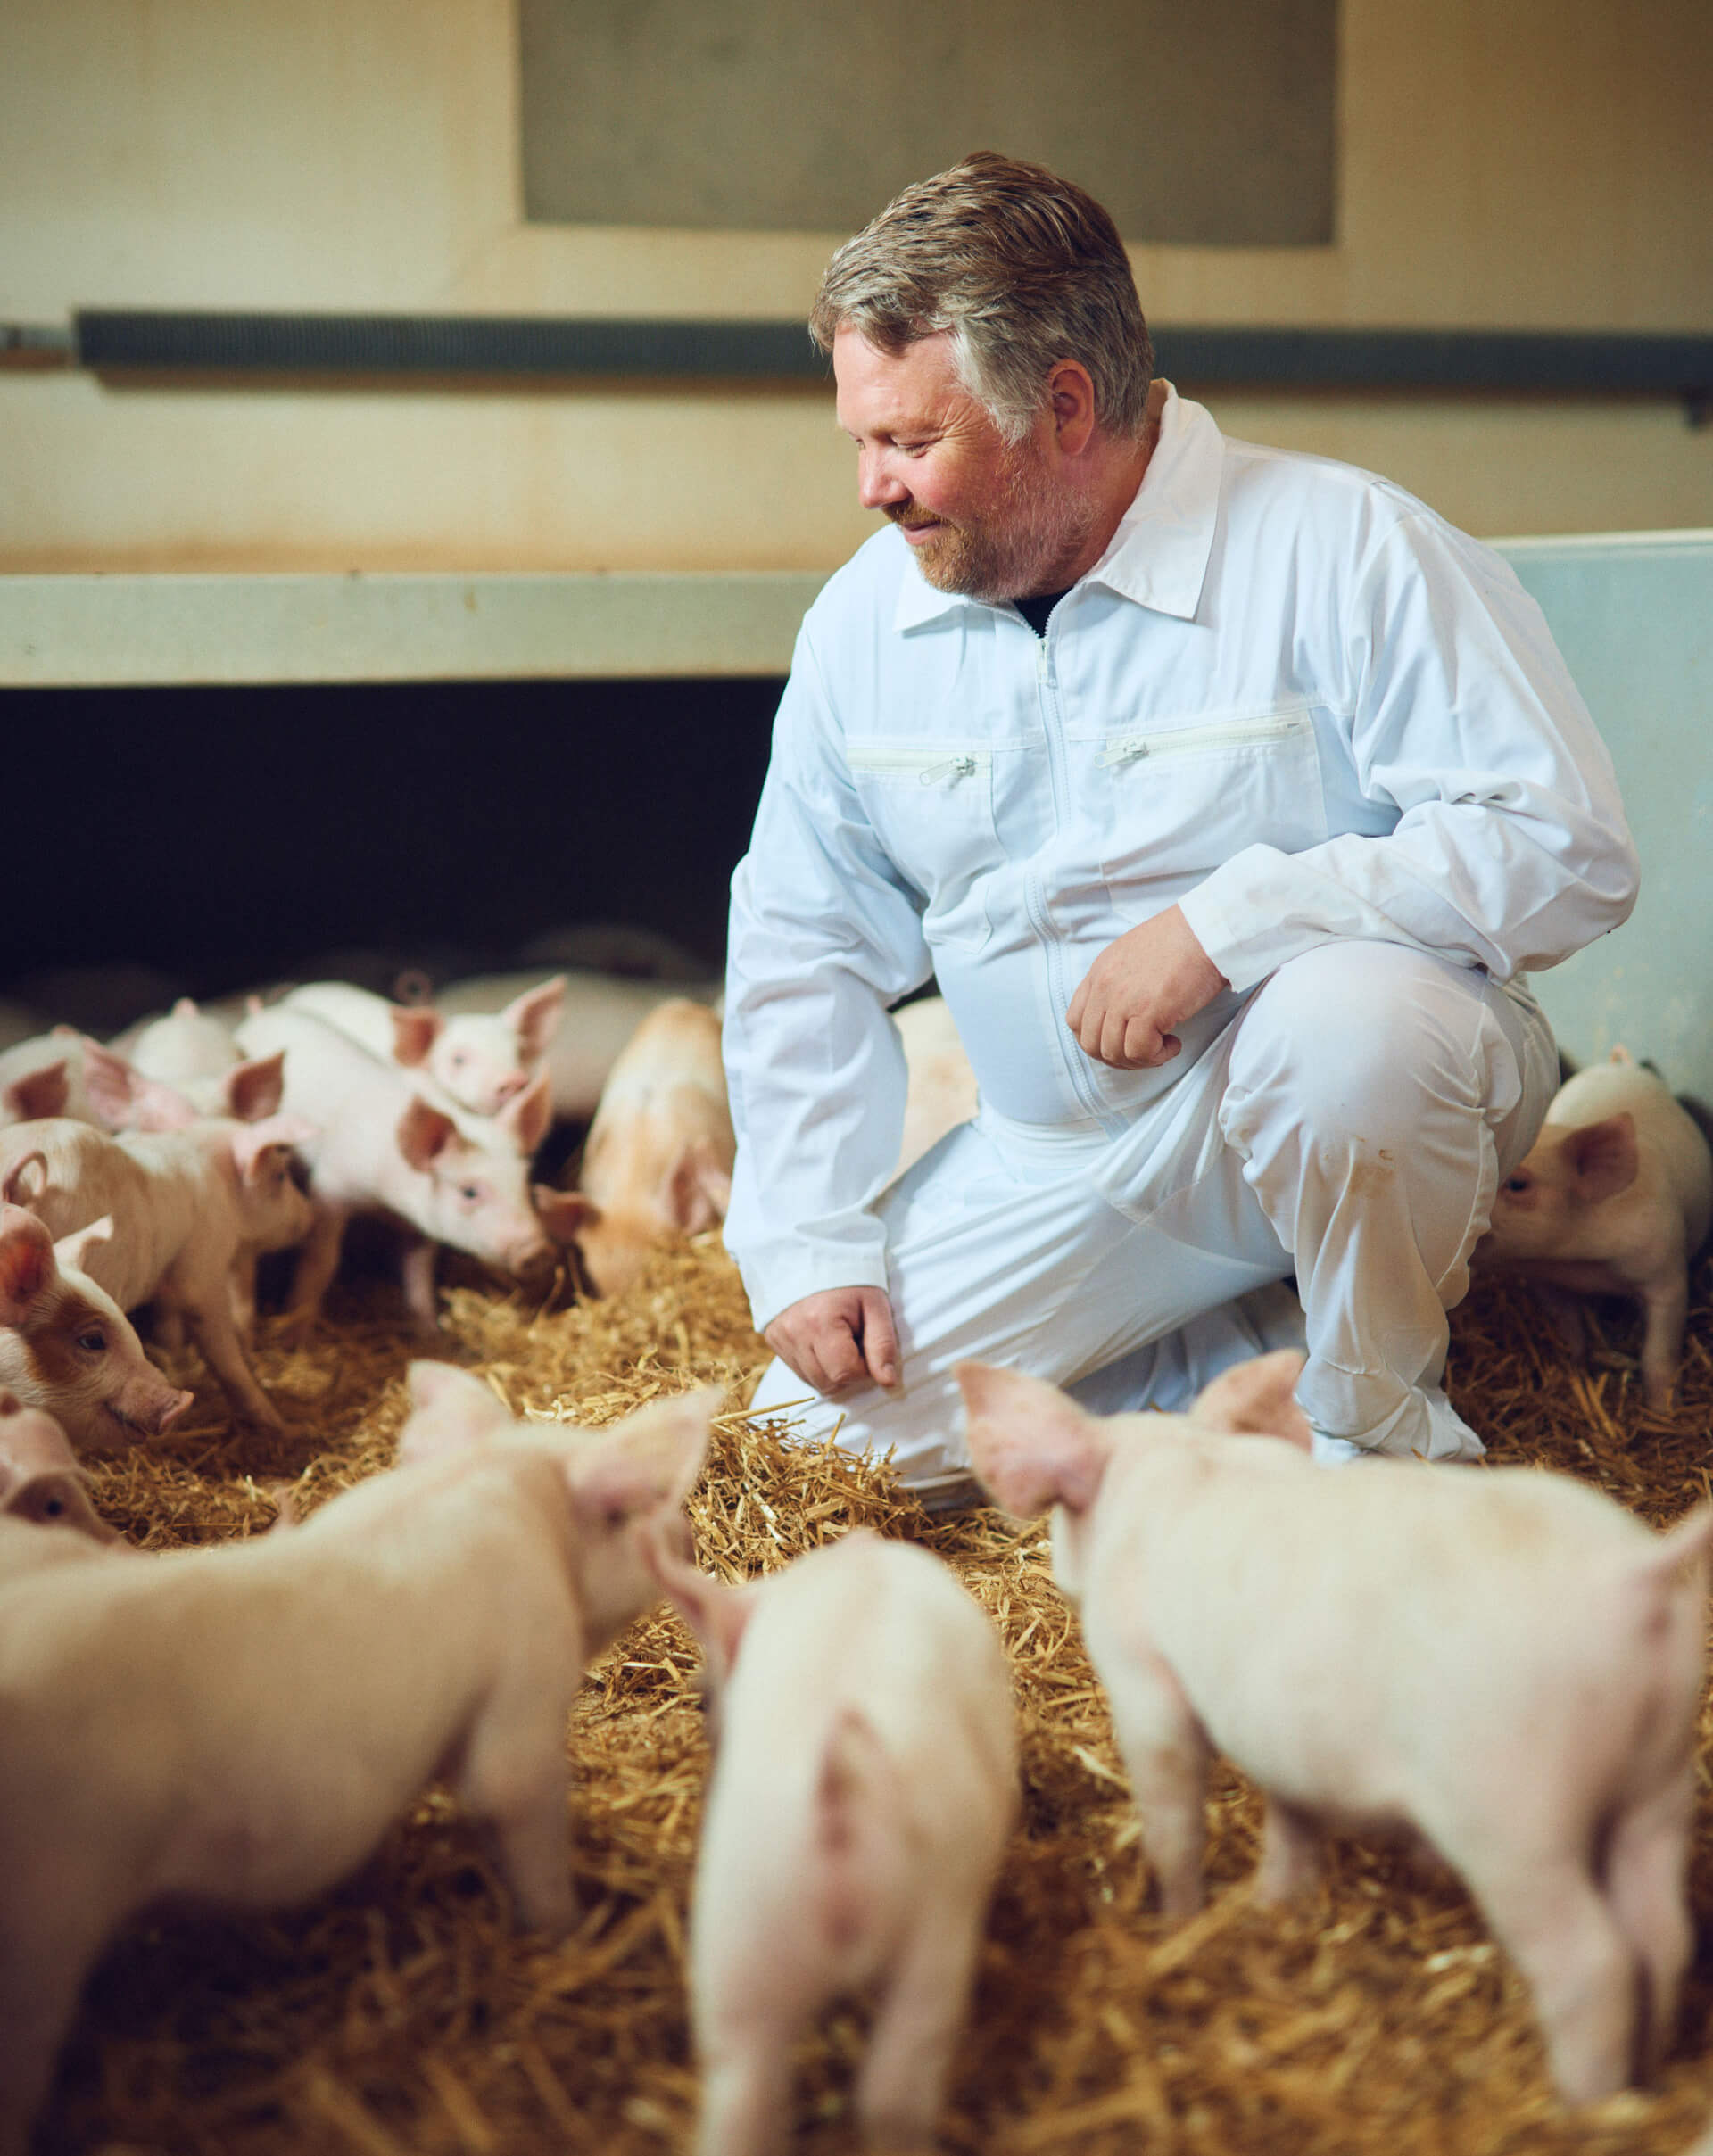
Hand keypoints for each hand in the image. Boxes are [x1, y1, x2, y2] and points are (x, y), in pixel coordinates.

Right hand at [764, 1286, 899, 1394]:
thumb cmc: (852, 1282)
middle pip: (827, 1382)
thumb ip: (883, 1345)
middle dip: (848, 1371)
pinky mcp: (773, 1340)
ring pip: (812, 1381)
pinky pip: (799, 1371)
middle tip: (855, 1342)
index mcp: (820, 1323)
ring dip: (831, 1370)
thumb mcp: (876, 1306)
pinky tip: (823, 1343)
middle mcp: (794, 1333)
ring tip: (839, 1341)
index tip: (867, 1344)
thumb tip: (888, 1382)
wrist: (817, 1257)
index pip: (845, 1373)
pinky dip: (816, 1365)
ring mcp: (780, 1337)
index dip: (864, 1367)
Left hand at [1065, 905, 1227, 1069]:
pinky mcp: (1148, 1011)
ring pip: (1114, 1053)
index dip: (1096, 1040)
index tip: (1120, 1042)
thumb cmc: (1180, 941)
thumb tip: (1120, 1016)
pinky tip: (1174, 1043)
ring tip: (1163, 1046)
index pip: (1076, 1021)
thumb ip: (1117, 982)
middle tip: (1144, 1051)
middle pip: (1091, 1043)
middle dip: (1116, 1057)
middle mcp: (1104, 987)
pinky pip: (1140, 1052)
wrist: (1206, 930)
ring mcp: (1123, 1000)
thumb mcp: (1131, 954)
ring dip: (1140, 1059)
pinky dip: (1157, 1056)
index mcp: (1099, 972)